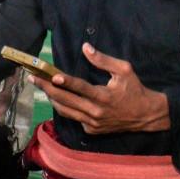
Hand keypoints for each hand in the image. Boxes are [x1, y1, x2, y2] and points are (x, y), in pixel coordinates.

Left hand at [30, 42, 169, 133]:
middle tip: (34, 77)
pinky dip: (65, 107)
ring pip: (65, 111)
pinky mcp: (91, 130)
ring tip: (41, 87)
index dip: (65, 82)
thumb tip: (85, 48)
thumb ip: (103, 60)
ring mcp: (91, 123)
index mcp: (103, 96)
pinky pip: (74, 118)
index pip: (80, 88)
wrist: (145, 115)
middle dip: (47, 88)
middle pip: (66, 100)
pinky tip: (59, 98)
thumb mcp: (124, 70)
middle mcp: (95, 112)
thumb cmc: (135, 89)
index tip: (51, 76)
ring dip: (51, 98)